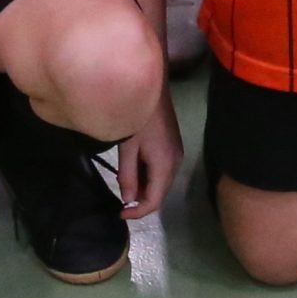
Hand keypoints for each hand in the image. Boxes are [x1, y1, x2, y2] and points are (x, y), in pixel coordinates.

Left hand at [115, 88, 182, 218]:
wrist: (151, 85)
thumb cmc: (136, 115)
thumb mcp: (127, 147)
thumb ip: (127, 175)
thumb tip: (128, 198)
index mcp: (165, 165)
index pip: (154, 201)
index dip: (137, 212)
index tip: (119, 212)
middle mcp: (176, 162)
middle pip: (160, 193)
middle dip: (141, 199)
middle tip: (121, 196)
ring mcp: (177, 152)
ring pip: (162, 181)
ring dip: (145, 186)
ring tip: (125, 179)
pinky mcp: (174, 144)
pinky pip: (163, 168)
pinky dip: (149, 174)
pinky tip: (135, 166)